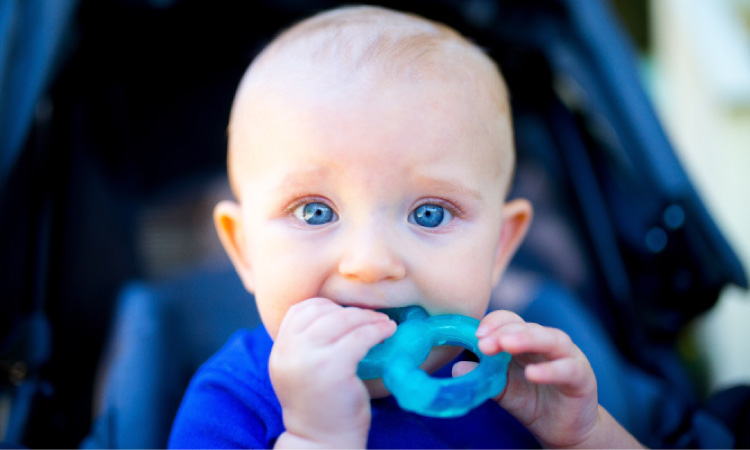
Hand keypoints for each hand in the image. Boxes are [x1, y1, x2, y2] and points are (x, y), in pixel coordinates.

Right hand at [269, 298, 396, 448]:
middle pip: (322, 312)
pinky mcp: (333, 368)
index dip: (326, 306)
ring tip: (383, 323)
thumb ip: (306, 344)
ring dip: (368, 317)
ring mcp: (309, 359)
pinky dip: (377, 330)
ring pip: (342, 320)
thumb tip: (336, 312)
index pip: (299, 310)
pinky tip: (388, 332)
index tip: (347, 313)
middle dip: (351, 310)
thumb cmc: (321, 407)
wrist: (323, 443)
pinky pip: (360, 337)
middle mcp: (288, 352)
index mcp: (279, 351)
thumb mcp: (302, 371)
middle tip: (373, 316)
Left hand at [454, 310, 633, 448]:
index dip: (492, 324)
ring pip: (549, 339)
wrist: (563, 429)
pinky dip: (549, 370)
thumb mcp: (502, 389)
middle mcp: (546, 341)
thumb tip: (457, 368)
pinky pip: (567, 368)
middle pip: (526, 325)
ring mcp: (567, 355)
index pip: (509, 321)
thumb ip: (483, 377)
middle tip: (484, 343)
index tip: (475, 337)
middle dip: (503, 331)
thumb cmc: (532, 400)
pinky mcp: (582, 376)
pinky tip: (532, 374)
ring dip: (526, 339)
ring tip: (506, 345)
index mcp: (525, 339)